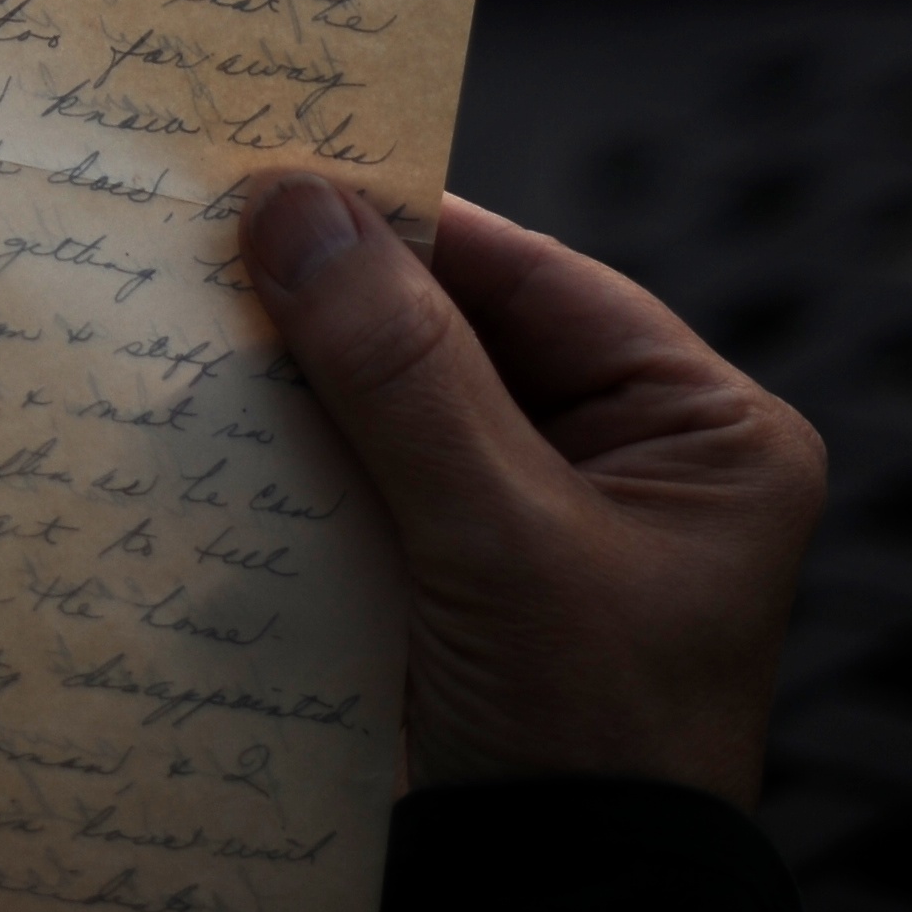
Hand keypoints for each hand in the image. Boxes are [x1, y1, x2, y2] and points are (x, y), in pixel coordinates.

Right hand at [239, 174, 823, 805]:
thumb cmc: (579, 737)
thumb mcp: (499, 537)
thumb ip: (402, 370)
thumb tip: (299, 209)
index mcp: (707, 433)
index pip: (541, 281)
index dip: (415, 225)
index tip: (292, 174)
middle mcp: (639, 464)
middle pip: (470, 333)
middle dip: (351, 299)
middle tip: (224, 238)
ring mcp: (551, 526)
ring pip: (411, 402)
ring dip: (316, 374)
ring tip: (203, 313)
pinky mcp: (473, 583)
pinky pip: (382, 477)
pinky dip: (309, 450)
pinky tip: (226, 415)